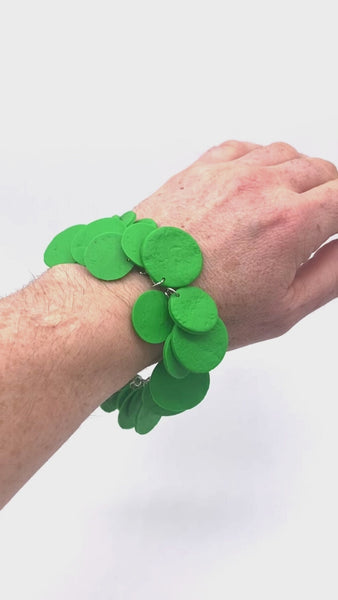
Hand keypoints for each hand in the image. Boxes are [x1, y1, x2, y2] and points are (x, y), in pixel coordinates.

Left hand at [133, 140, 337, 349]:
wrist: (139, 298)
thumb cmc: (203, 311)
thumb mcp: (282, 310)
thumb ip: (331, 274)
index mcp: (288, 223)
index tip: (335, 226)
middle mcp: (261, 187)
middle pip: (320, 170)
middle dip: (329, 194)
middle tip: (319, 221)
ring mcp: (227, 174)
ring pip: (284, 154)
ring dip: (297, 175)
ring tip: (287, 205)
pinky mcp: (199, 170)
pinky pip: (244, 148)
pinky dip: (260, 161)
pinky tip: (255, 184)